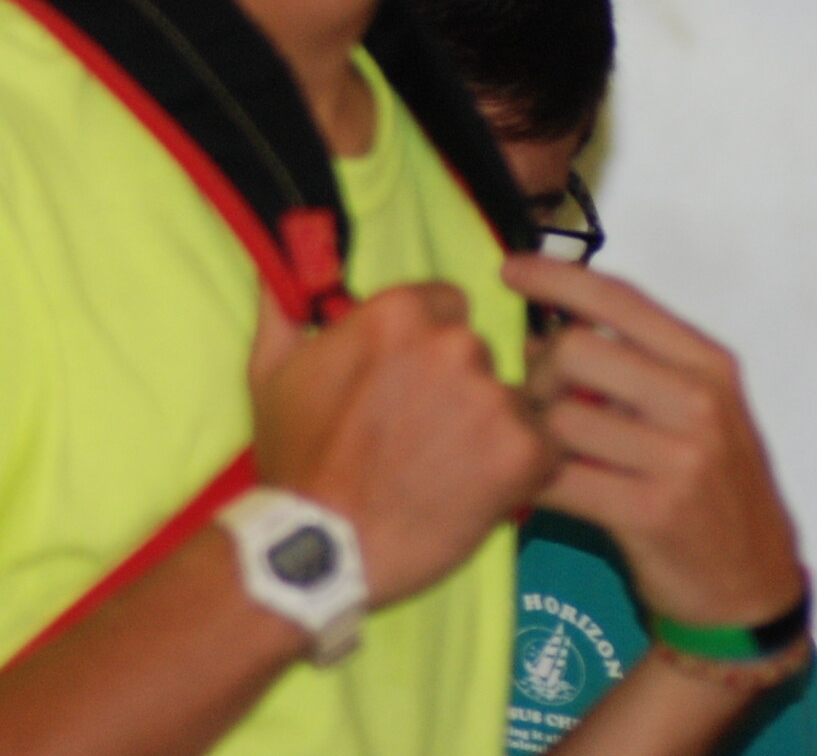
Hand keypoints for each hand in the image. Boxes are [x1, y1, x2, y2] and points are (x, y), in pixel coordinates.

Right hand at [247, 281, 555, 607]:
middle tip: (426, 436)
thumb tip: (276, 268)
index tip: (412, 384)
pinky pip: (544, 448)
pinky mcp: (524, 451)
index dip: (431, 346)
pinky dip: (523, 471)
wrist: (320, 548)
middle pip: (479, 353)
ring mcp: (492, 396)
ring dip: (490, 429)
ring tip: (450, 472)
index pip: (448, 305)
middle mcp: (454, 342)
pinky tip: (483, 494)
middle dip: (460, 387)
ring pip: (511, 400)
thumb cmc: (295, 461)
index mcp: (399, 312)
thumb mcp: (272, 374)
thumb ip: (284, 311)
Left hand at [505, 255, 804, 633]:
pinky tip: (536, 487)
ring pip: (560, 416)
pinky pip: (559, 478)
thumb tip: (545, 332)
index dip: (557, 276)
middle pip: (577, 349)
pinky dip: (533, 481)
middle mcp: (699, 403)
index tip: (510, 269)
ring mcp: (679, 459)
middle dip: (538, 371)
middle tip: (536, 402)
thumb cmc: (711, 486)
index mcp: (708, 365)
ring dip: (532, 432)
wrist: (751, 583)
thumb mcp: (697, 412)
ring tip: (541, 450)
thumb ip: (638, 366)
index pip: (620, 298)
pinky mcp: (650, 512)